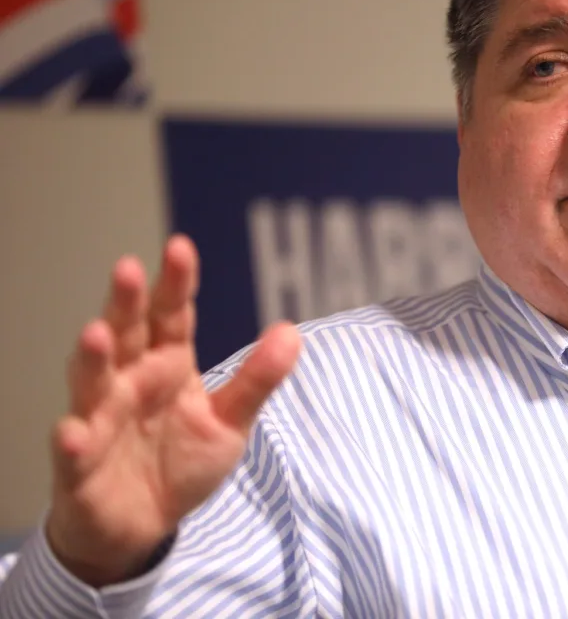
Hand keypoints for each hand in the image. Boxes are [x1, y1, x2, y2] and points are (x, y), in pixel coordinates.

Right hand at [45, 234, 301, 586]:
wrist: (142, 526)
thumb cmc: (181, 462)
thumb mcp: (229, 421)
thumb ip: (257, 378)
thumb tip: (292, 330)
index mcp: (168, 363)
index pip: (172, 315)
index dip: (175, 283)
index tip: (180, 246)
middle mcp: (130, 381)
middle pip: (127, 334)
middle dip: (125, 302)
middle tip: (127, 268)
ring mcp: (100, 418)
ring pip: (92, 381)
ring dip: (93, 358)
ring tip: (97, 333)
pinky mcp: (80, 463)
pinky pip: (73, 449)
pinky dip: (71, 439)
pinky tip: (74, 431)